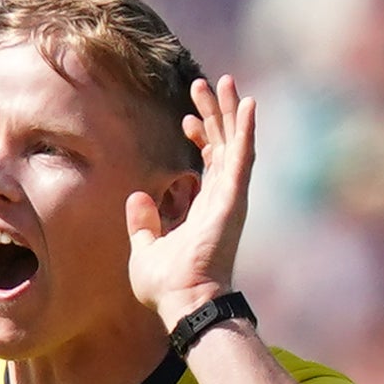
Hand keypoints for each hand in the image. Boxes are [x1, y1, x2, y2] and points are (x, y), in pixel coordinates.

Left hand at [130, 71, 258, 323]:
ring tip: (224, 82)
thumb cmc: (167, 286)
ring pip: (232, 143)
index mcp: (204, 207)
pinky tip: (247, 104)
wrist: (184, 301)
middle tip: (204, 84)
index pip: (206, 163)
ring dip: (229, 112)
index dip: (199, 137)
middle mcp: (222, 198)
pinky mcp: (234, 198)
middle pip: (221, 145)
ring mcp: (230, 196)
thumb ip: (142, 223)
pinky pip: (242, 157)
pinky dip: (245, 130)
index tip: (185, 119)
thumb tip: (136, 197)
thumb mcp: (145, 249)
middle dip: (213, 113)